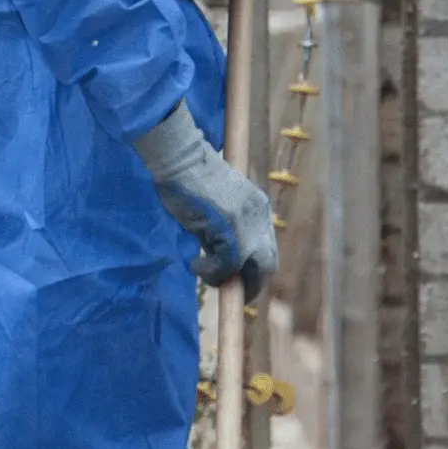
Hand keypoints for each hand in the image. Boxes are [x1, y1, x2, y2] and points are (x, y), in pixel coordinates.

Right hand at [131, 103, 277, 300]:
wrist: (180, 157)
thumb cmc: (189, 178)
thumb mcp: (216, 207)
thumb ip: (223, 230)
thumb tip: (219, 259)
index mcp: (259, 208)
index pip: (266, 248)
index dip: (255, 268)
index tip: (240, 278)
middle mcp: (259, 217)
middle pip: (267, 265)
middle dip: (251, 284)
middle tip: (231, 291)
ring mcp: (246, 224)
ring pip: (248, 269)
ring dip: (226, 279)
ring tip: (205, 274)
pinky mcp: (230, 231)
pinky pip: (225, 266)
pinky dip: (210, 273)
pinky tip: (194, 265)